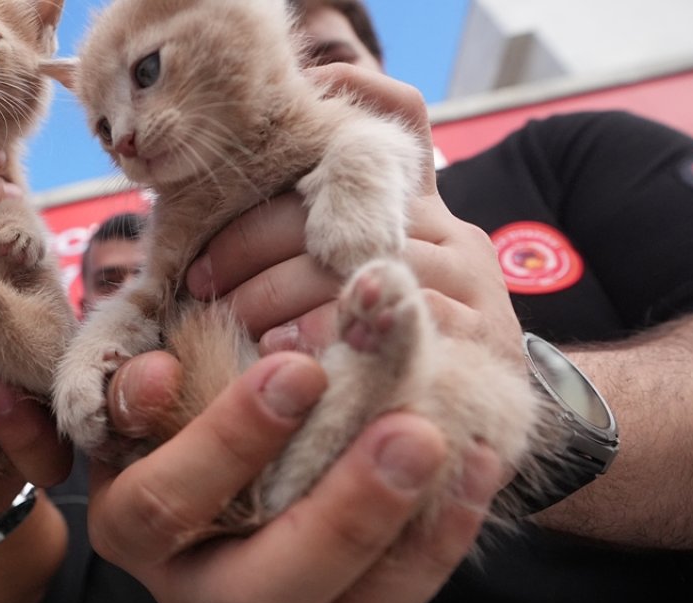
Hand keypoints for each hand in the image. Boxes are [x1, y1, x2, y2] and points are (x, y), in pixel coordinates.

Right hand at [92, 352, 501, 602]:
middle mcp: (192, 583)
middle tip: (408, 434)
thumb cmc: (166, 395)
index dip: (225, 443)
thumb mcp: (138, 381)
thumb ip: (135, 383)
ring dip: (398, 531)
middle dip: (339, 516)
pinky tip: (475, 466)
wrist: (211, 434)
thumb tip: (156, 376)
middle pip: (257, 591)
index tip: (297, 369)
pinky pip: (392, 598)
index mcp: (130, 525)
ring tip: (442, 445)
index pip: (163, 505)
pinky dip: (439, 537)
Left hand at [185, 63, 522, 360]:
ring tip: (232, 323)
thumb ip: (316, 240)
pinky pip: (393, 324)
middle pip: (343, 203)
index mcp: (422, 207)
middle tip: (202, 281)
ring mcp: (472, 280)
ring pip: (358, 264)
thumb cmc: (395, 344)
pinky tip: (286, 356)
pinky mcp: (482, 335)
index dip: (349, 97)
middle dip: (254, 242)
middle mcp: (452, 231)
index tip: (276, 129)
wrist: (490, 416)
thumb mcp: (363, 282)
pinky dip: (326, 339)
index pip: (401, 113)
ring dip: (277, 296)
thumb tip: (220, 216)